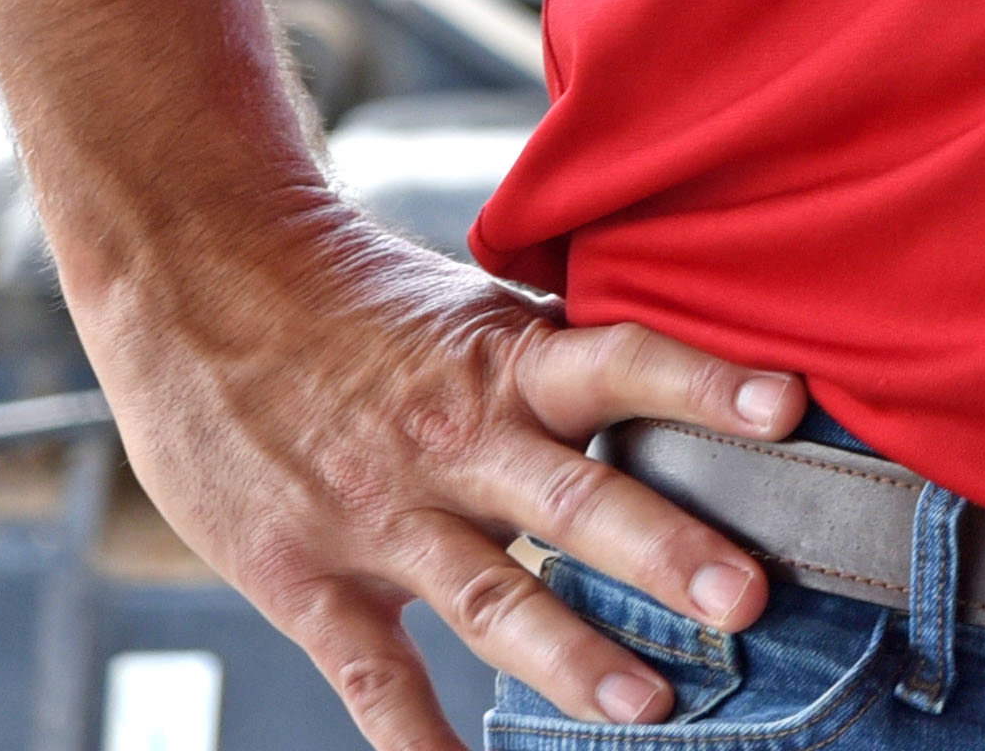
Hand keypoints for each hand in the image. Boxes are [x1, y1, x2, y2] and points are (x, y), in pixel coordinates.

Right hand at [80, 199, 806, 748]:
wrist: (194, 279)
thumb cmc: (349, 295)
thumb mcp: (471, 302)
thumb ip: (561, 354)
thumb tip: (687, 372)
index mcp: (503, 361)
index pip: (621, 362)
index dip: (704, 383)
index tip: (790, 409)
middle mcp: (452, 438)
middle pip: (574, 497)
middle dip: (665, 551)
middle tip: (747, 598)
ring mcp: (376, 514)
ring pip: (490, 595)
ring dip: (571, 656)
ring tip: (650, 706)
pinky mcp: (301, 576)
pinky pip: (370, 674)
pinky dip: (416, 740)